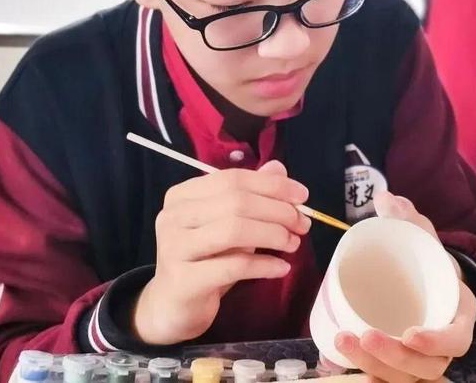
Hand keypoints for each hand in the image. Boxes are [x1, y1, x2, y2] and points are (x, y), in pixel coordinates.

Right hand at [133, 160, 310, 344]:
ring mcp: (174, 248)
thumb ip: (250, 195)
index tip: (302, 196)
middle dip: (277, 210)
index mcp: (182, 195)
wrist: (172, 306)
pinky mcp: (184, 281)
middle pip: (236, 202)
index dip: (271, 185)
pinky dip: (263, 265)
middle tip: (302, 224)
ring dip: (272, 234)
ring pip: (234, 230)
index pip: (232, 179)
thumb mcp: (228, 223)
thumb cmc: (204, 260)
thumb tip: (278, 168)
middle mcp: (173, 216)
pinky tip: (282, 267)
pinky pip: (233, 267)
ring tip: (293, 244)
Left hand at [334, 191, 475, 381]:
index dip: (437, 342)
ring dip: (374, 366)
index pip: (458, 339)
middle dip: (394, 357)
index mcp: (457, 313)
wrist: (424, 276)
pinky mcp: (400, 361)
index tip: (410, 333)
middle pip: (427, 366)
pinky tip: (339, 363)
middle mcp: (443, 342)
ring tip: (342, 340)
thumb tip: (385, 198)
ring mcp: (421, 356)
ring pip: (405, 377)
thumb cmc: (426, 260)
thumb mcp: (421, 236)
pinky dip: (368, 375)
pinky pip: (388, 379)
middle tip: (362, 336)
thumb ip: (407, 218)